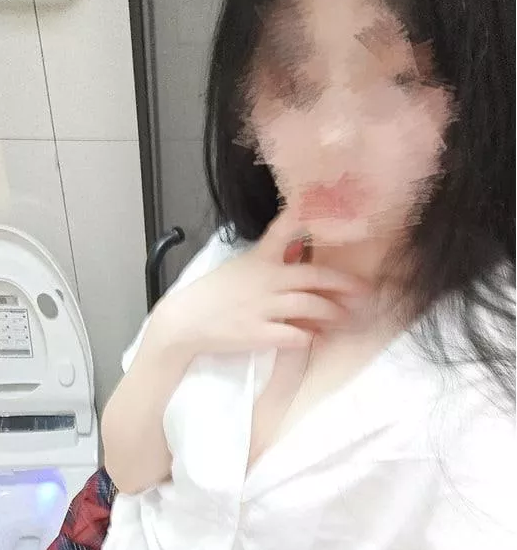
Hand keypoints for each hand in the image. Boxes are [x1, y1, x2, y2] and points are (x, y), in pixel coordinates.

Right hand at [153, 217, 366, 354]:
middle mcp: (265, 280)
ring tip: (347, 318)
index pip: (286, 228)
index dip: (311, 217)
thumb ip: (271, 259)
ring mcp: (262, 307)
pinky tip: (316, 338)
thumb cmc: (213, 294)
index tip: (338, 211)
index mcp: (260, 259)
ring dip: (333, 313)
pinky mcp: (257, 334)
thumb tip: (301, 251)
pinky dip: (309, 337)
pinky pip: (294, 335)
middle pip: (314, 276)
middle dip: (344, 283)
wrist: (184, 322)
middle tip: (365, 290)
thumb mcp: (241, 267)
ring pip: (310, 306)